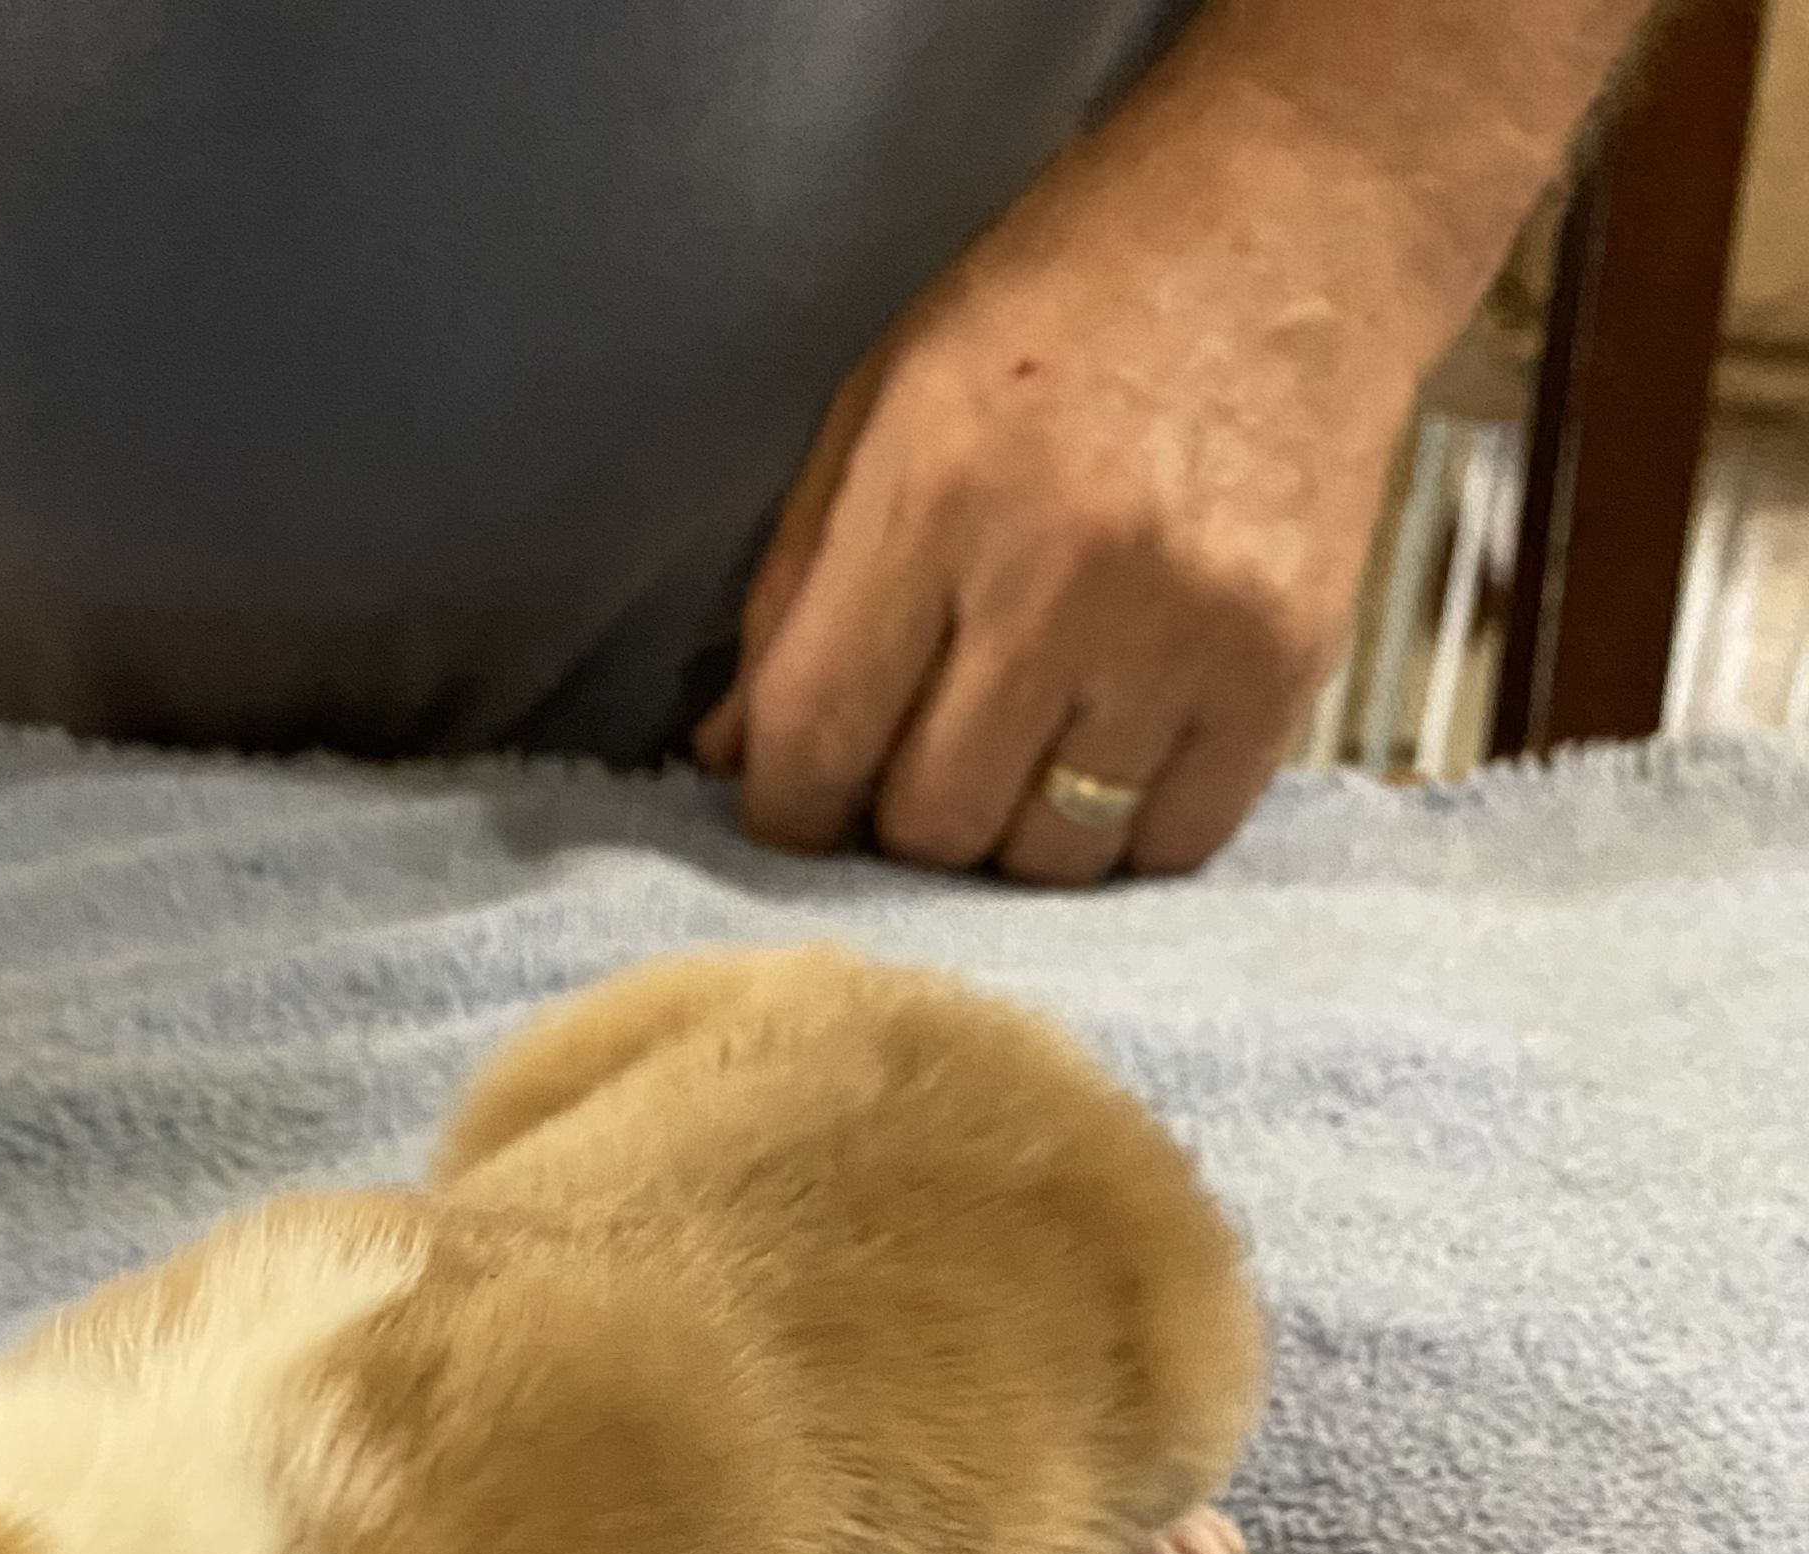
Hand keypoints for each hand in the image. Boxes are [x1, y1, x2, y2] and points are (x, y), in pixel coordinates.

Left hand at [697, 104, 1439, 884]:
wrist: (1300, 216)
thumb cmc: (1067, 301)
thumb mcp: (886, 400)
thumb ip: (796, 589)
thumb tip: (733, 759)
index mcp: (936, 490)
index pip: (817, 741)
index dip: (789, 811)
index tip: (803, 803)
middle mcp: (1061, 574)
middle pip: (934, 824)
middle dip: (904, 819)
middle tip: (921, 759)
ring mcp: (1185, 631)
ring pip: (1050, 856)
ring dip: (1016, 832)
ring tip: (1024, 747)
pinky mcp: (1285, 670)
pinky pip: (1171, 845)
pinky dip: (1126, 830)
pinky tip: (1115, 752)